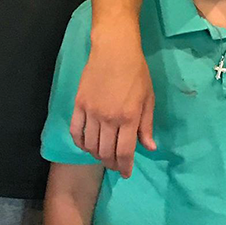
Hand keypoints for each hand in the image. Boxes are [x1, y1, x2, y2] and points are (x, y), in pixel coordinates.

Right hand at [71, 26, 155, 177]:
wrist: (114, 50)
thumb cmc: (136, 72)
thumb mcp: (148, 98)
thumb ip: (146, 125)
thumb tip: (149, 148)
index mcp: (129, 117)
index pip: (125, 152)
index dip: (125, 167)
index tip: (126, 173)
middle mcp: (109, 119)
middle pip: (106, 152)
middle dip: (112, 164)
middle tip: (116, 166)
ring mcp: (91, 112)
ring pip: (91, 145)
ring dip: (97, 155)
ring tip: (103, 156)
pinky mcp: (79, 105)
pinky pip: (76, 131)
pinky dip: (80, 143)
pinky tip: (86, 145)